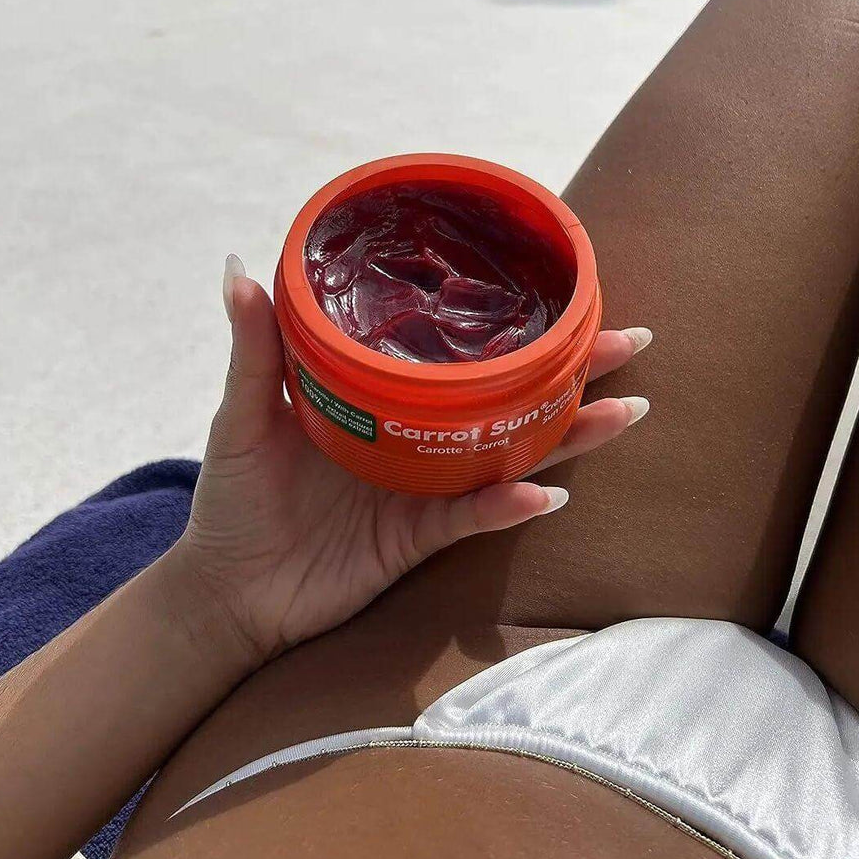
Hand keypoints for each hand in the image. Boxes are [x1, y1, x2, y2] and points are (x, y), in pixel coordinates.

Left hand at [175, 255, 651, 663]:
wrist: (226, 590)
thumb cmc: (233, 498)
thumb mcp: (242, 415)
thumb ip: (254, 349)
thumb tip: (239, 267)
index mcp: (387, 396)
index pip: (462, 352)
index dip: (512, 324)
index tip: (566, 287)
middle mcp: (420, 436)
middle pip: (511, 397)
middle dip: (575, 372)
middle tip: (632, 341)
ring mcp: (428, 486)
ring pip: (515, 454)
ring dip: (571, 435)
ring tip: (625, 411)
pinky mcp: (422, 537)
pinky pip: (475, 518)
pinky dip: (508, 506)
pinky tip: (545, 492)